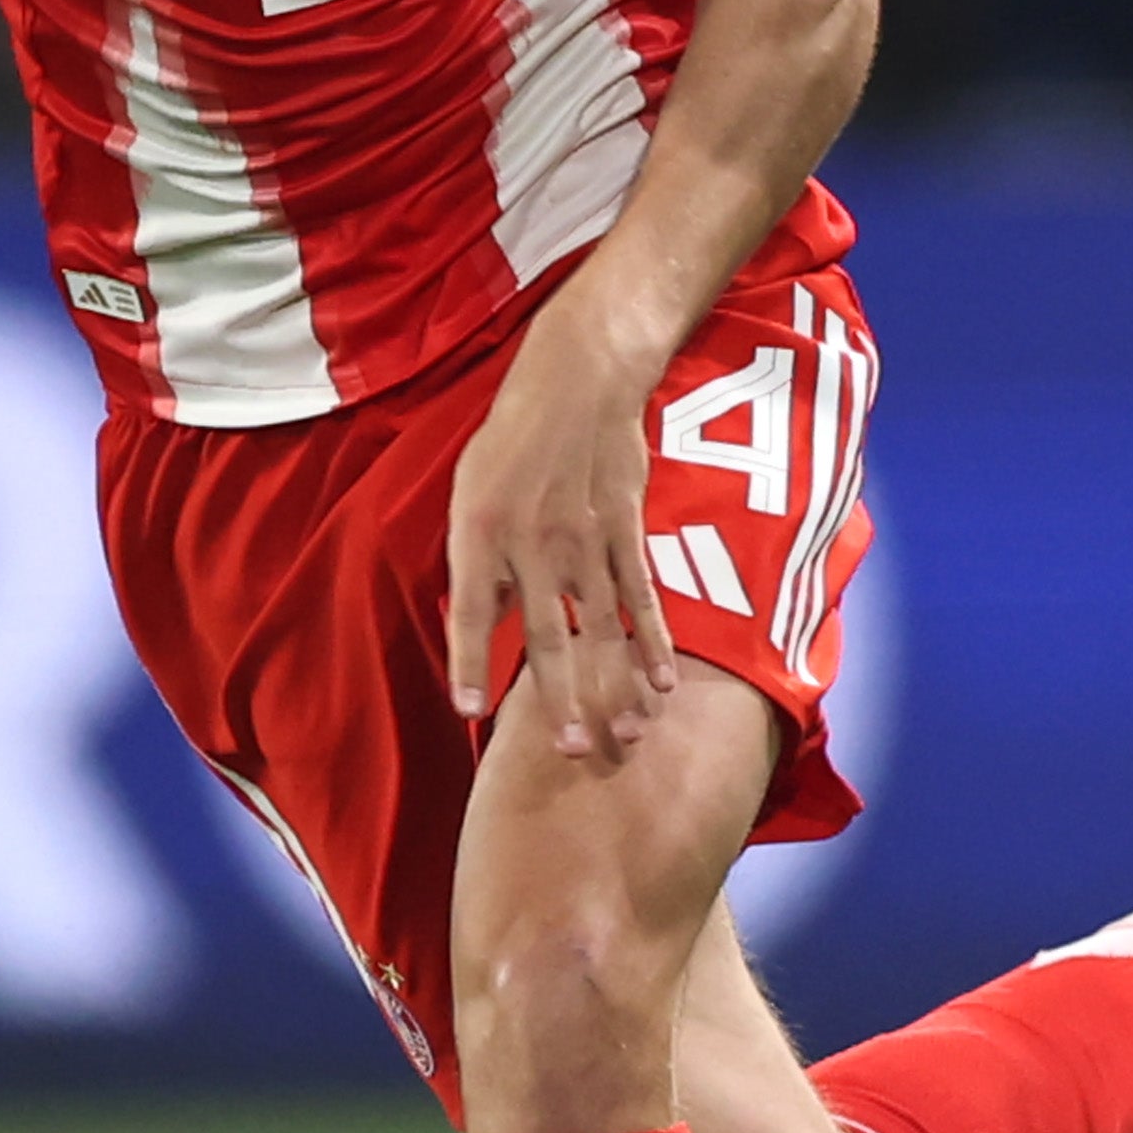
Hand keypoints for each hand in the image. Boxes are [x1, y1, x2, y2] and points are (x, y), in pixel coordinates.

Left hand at [441, 305, 678, 764]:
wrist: (577, 379)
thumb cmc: (511, 440)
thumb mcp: (470, 493)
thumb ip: (480, 563)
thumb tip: (490, 624)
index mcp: (480, 533)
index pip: (473, 611)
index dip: (470, 662)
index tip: (469, 712)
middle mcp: (532, 542)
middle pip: (548, 636)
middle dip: (561, 700)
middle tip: (574, 753)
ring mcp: (583, 539)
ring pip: (602, 627)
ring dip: (614, 686)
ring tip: (624, 736)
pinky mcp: (624, 529)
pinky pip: (641, 596)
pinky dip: (653, 640)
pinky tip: (662, 681)